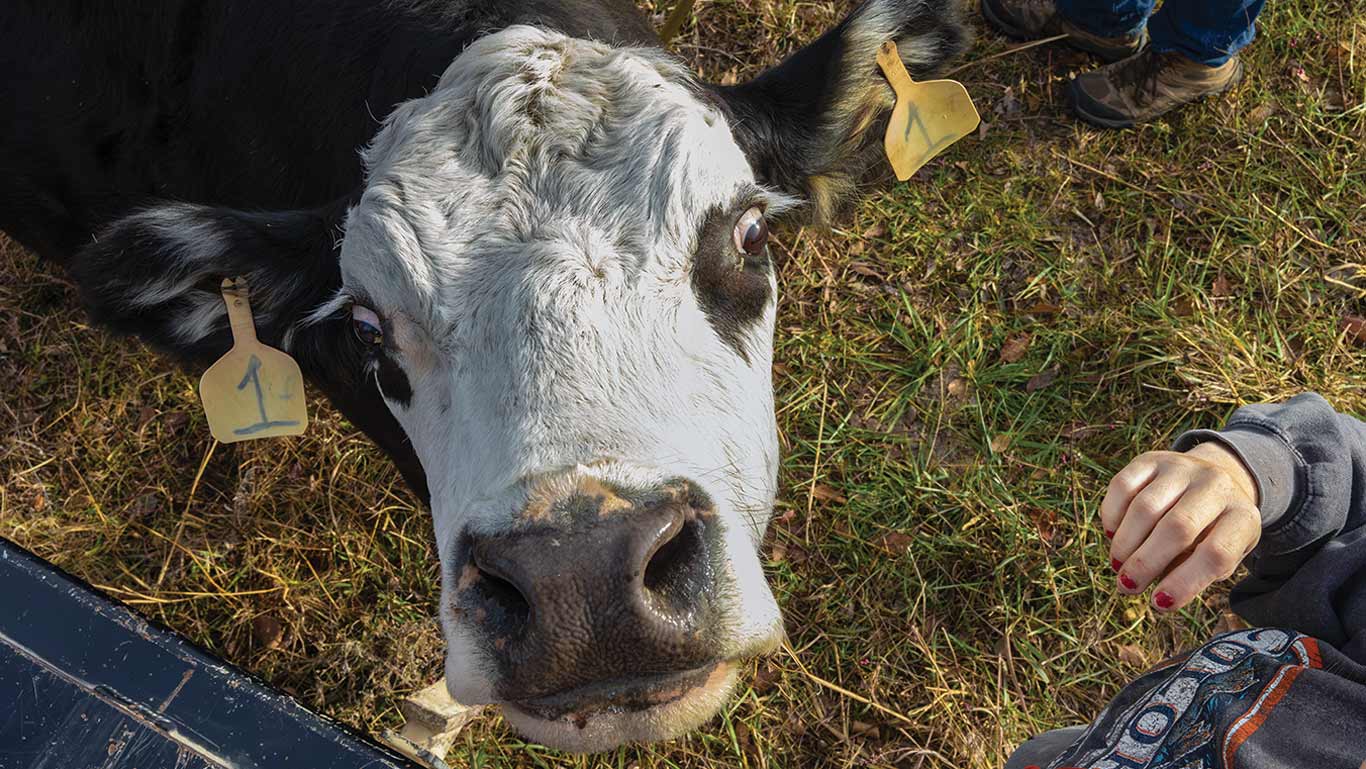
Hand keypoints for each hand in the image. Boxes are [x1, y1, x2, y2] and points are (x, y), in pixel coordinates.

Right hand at [1099, 442, 1260, 610]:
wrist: (1215, 480)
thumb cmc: (1214, 533)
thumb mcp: (1222, 556)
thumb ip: (1195, 574)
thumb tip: (1158, 595)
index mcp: (1242, 516)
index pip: (1216, 553)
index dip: (1185, 582)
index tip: (1160, 603)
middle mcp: (1216, 485)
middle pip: (1177, 528)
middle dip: (1146, 563)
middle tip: (1127, 587)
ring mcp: (1183, 468)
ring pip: (1145, 507)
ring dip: (1125, 544)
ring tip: (1118, 566)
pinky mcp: (1152, 459)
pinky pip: (1122, 486)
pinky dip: (1112, 516)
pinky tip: (1114, 536)